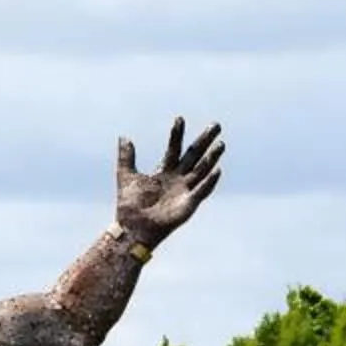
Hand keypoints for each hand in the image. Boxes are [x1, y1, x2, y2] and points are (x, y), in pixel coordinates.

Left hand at [117, 119, 222, 247]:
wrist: (132, 227)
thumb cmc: (130, 205)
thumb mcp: (126, 175)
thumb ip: (126, 157)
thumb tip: (124, 137)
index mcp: (165, 171)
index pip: (174, 148)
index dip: (177, 134)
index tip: (180, 118)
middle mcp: (178, 179)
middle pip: (194, 155)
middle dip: (204, 141)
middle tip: (216, 125)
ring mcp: (185, 190)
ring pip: (202, 170)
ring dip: (212, 158)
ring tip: (221, 144)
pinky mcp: (189, 204)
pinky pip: (202, 190)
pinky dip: (209, 181)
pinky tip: (216, 170)